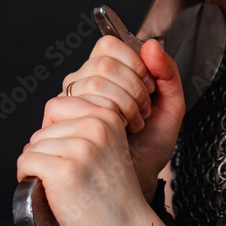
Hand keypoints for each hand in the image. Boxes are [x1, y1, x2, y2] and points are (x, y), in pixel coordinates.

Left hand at [17, 96, 168, 225]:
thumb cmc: (115, 198)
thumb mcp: (111, 148)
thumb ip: (88, 128)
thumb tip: (44, 127)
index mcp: (109, 116)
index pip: (59, 103)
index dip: (56, 130)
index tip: (71, 152)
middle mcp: (96, 126)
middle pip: (44, 126)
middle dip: (47, 149)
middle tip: (66, 173)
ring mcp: (80, 147)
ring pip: (34, 144)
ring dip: (38, 165)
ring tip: (60, 184)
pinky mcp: (63, 170)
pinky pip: (25, 161)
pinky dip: (27, 177)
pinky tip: (46, 189)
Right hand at [51, 36, 184, 201]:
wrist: (138, 182)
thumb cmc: (150, 147)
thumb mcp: (170, 107)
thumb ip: (168, 73)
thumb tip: (151, 44)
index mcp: (105, 72)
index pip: (108, 45)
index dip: (133, 62)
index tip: (150, 88)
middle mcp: (81, 83)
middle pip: (101, 64)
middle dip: (132, 89)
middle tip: (143, 113)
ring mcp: (67, 103)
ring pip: (88, 83)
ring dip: (120, 104)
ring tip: (132, 126)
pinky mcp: (55, 124)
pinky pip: (68, 104)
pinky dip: (101, 117)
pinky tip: (115, 133)